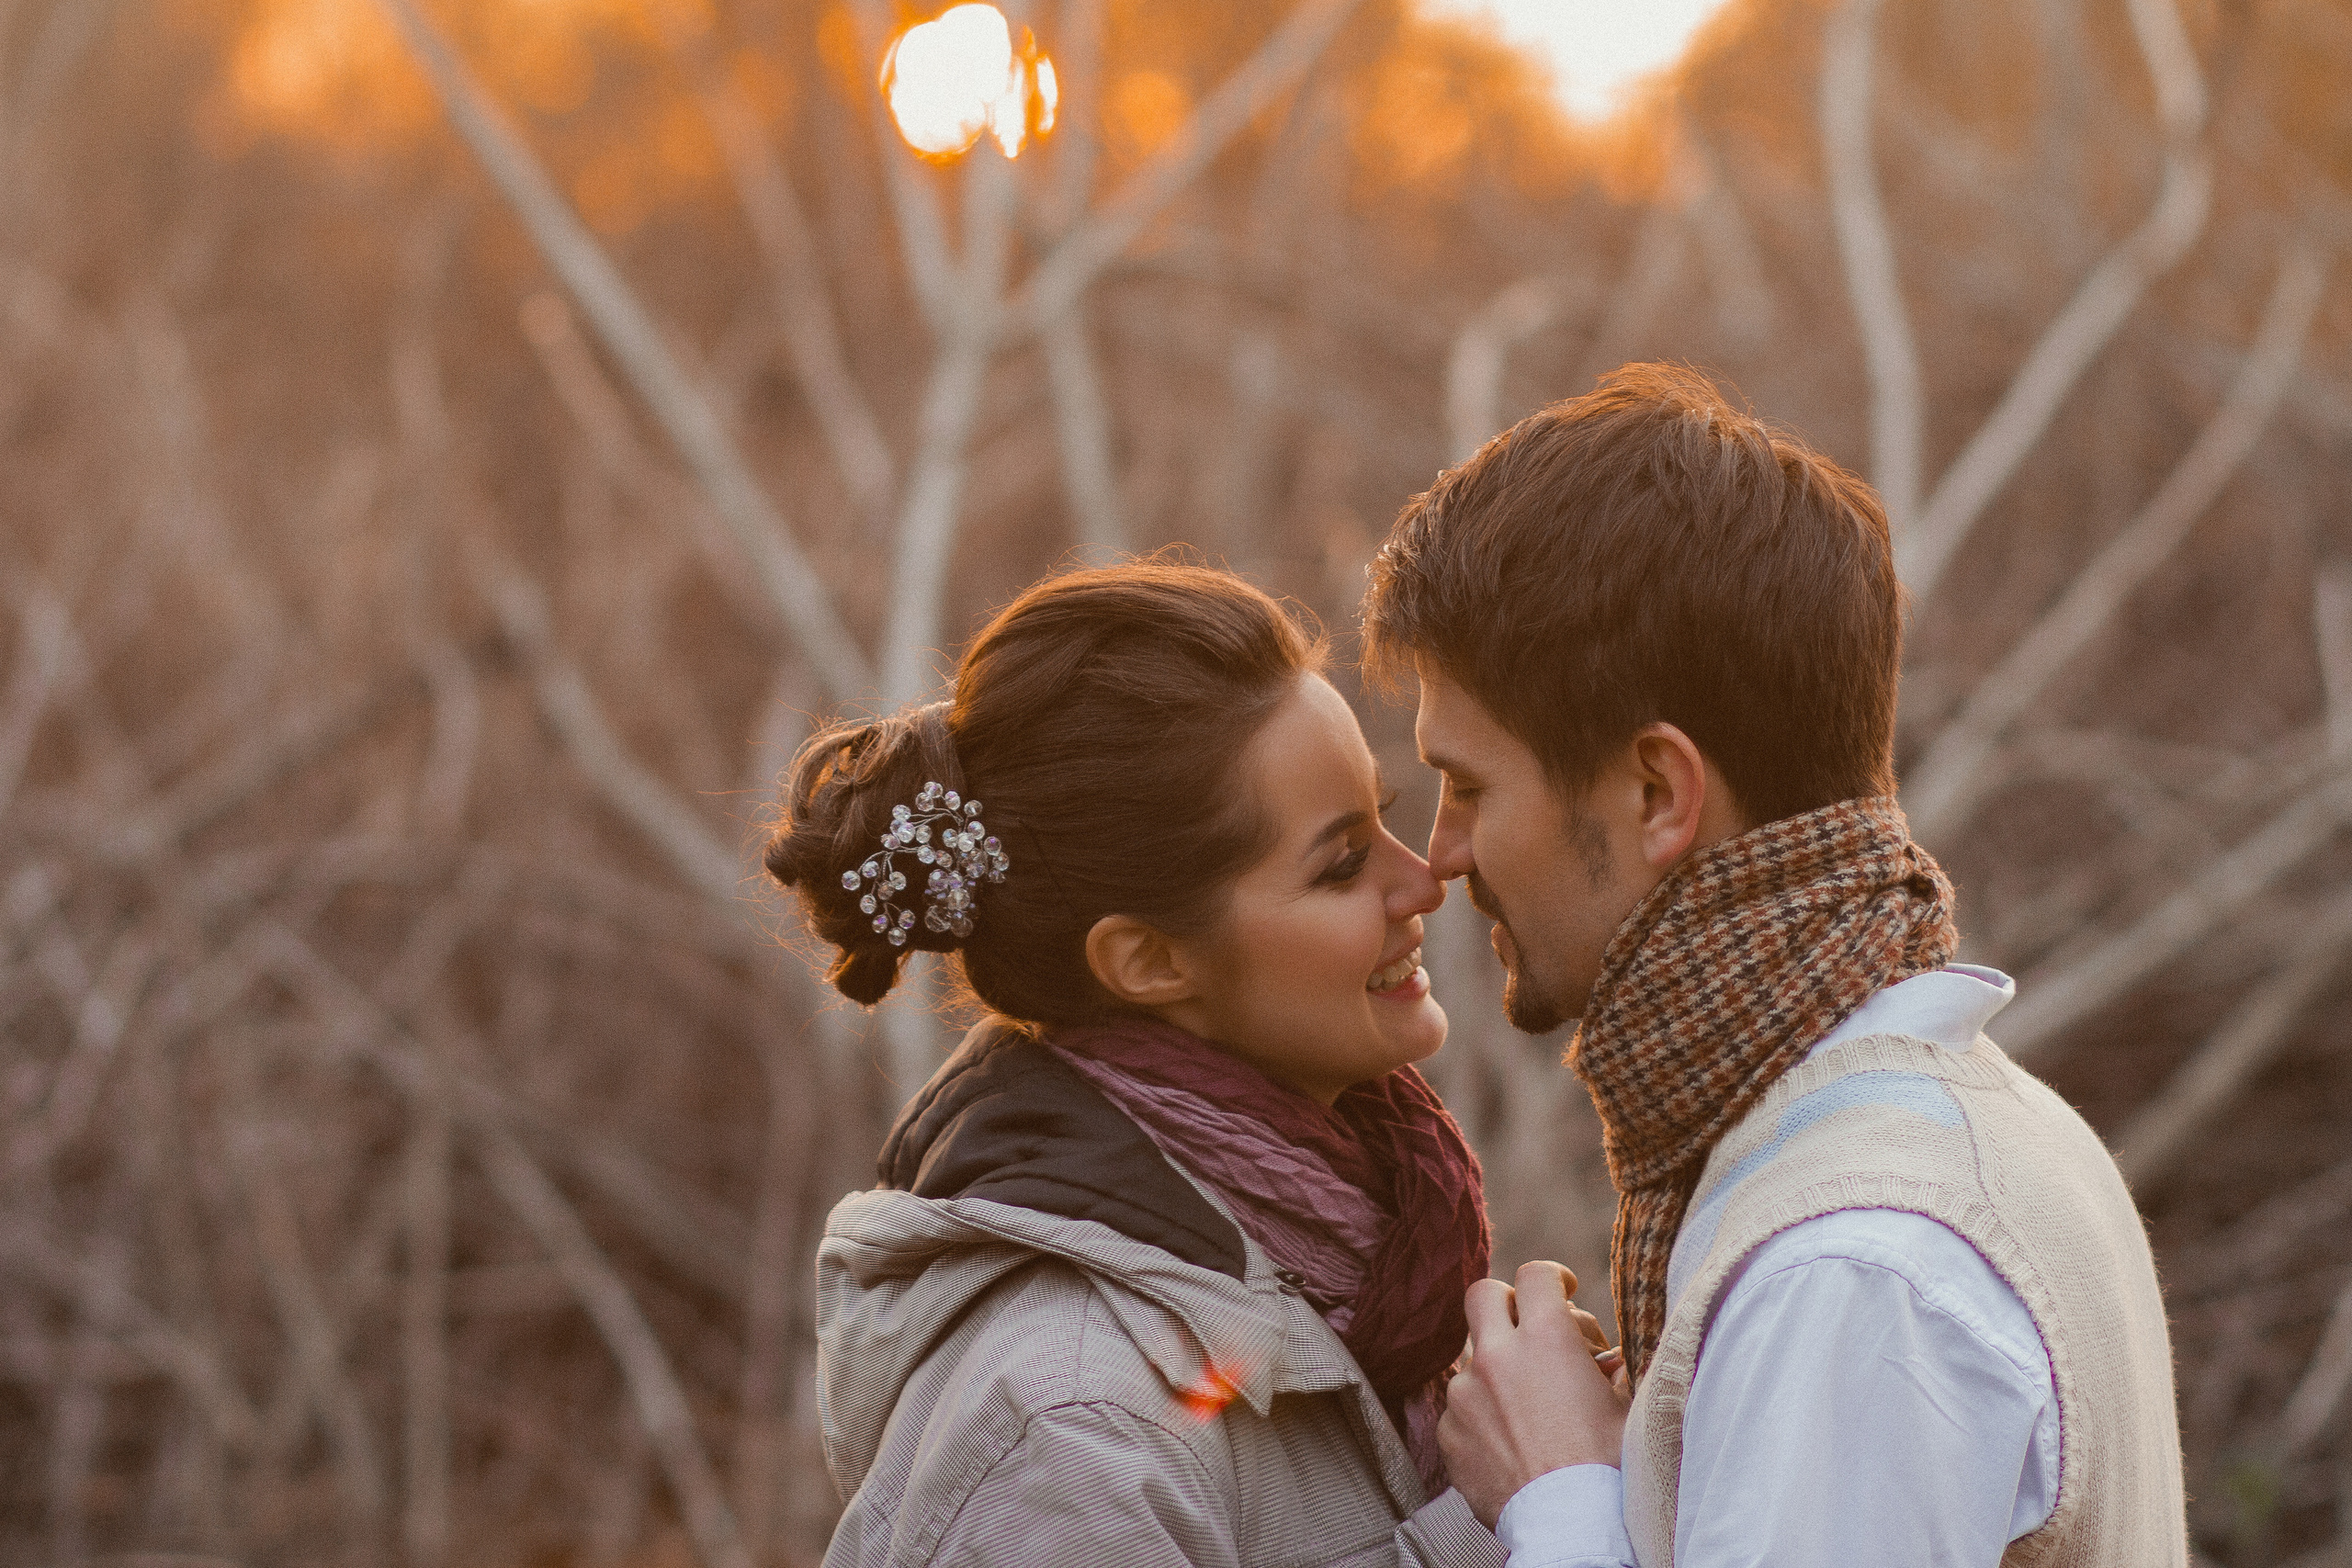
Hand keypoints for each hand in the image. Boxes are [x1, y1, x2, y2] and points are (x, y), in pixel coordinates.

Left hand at [1439, 1261, 1631, 1528]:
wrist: (1570, 1527)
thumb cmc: (1610, 1469)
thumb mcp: (1627, 1406)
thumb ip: (1614, 1370)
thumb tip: (1609, 1360)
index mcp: (1548, 1340)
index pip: (1536, 1275)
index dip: (1552, 1278)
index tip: (1563, 1290)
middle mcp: (1498, 1356)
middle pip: (1483, 1294)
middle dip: (1506, 1302)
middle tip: (1528, 1326)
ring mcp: (1466, 1393)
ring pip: (1472, 1356)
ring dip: (1497, 1367)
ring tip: (1527, 1402)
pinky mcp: (1448, 1431)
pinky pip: (1459, 1406)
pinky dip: (1480, 1412)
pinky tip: (1507, 1439)